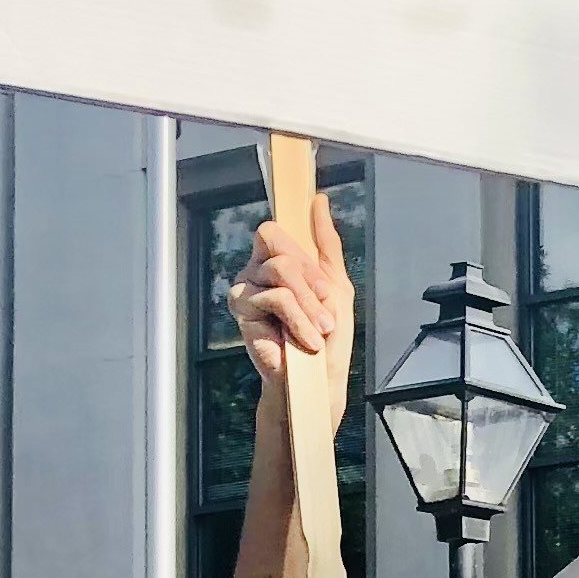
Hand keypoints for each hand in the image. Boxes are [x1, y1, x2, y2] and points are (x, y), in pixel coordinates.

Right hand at [230, 188, 350, 385]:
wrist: (320, 378)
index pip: (279, 228)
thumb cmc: (328, 336)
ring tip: (319, 329)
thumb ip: (326, 244)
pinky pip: (276, 297)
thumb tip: (318, 201)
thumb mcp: (337, 285)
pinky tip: (305, 338)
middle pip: (276, 239)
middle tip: (326, 303)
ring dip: (310, 303)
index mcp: (279, 259)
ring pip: (281, 269)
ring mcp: (246, 286)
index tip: (312, 199)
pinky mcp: (241, 309)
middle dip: (310, 274)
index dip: (293, 220)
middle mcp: (258, 268)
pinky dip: (299, 318)